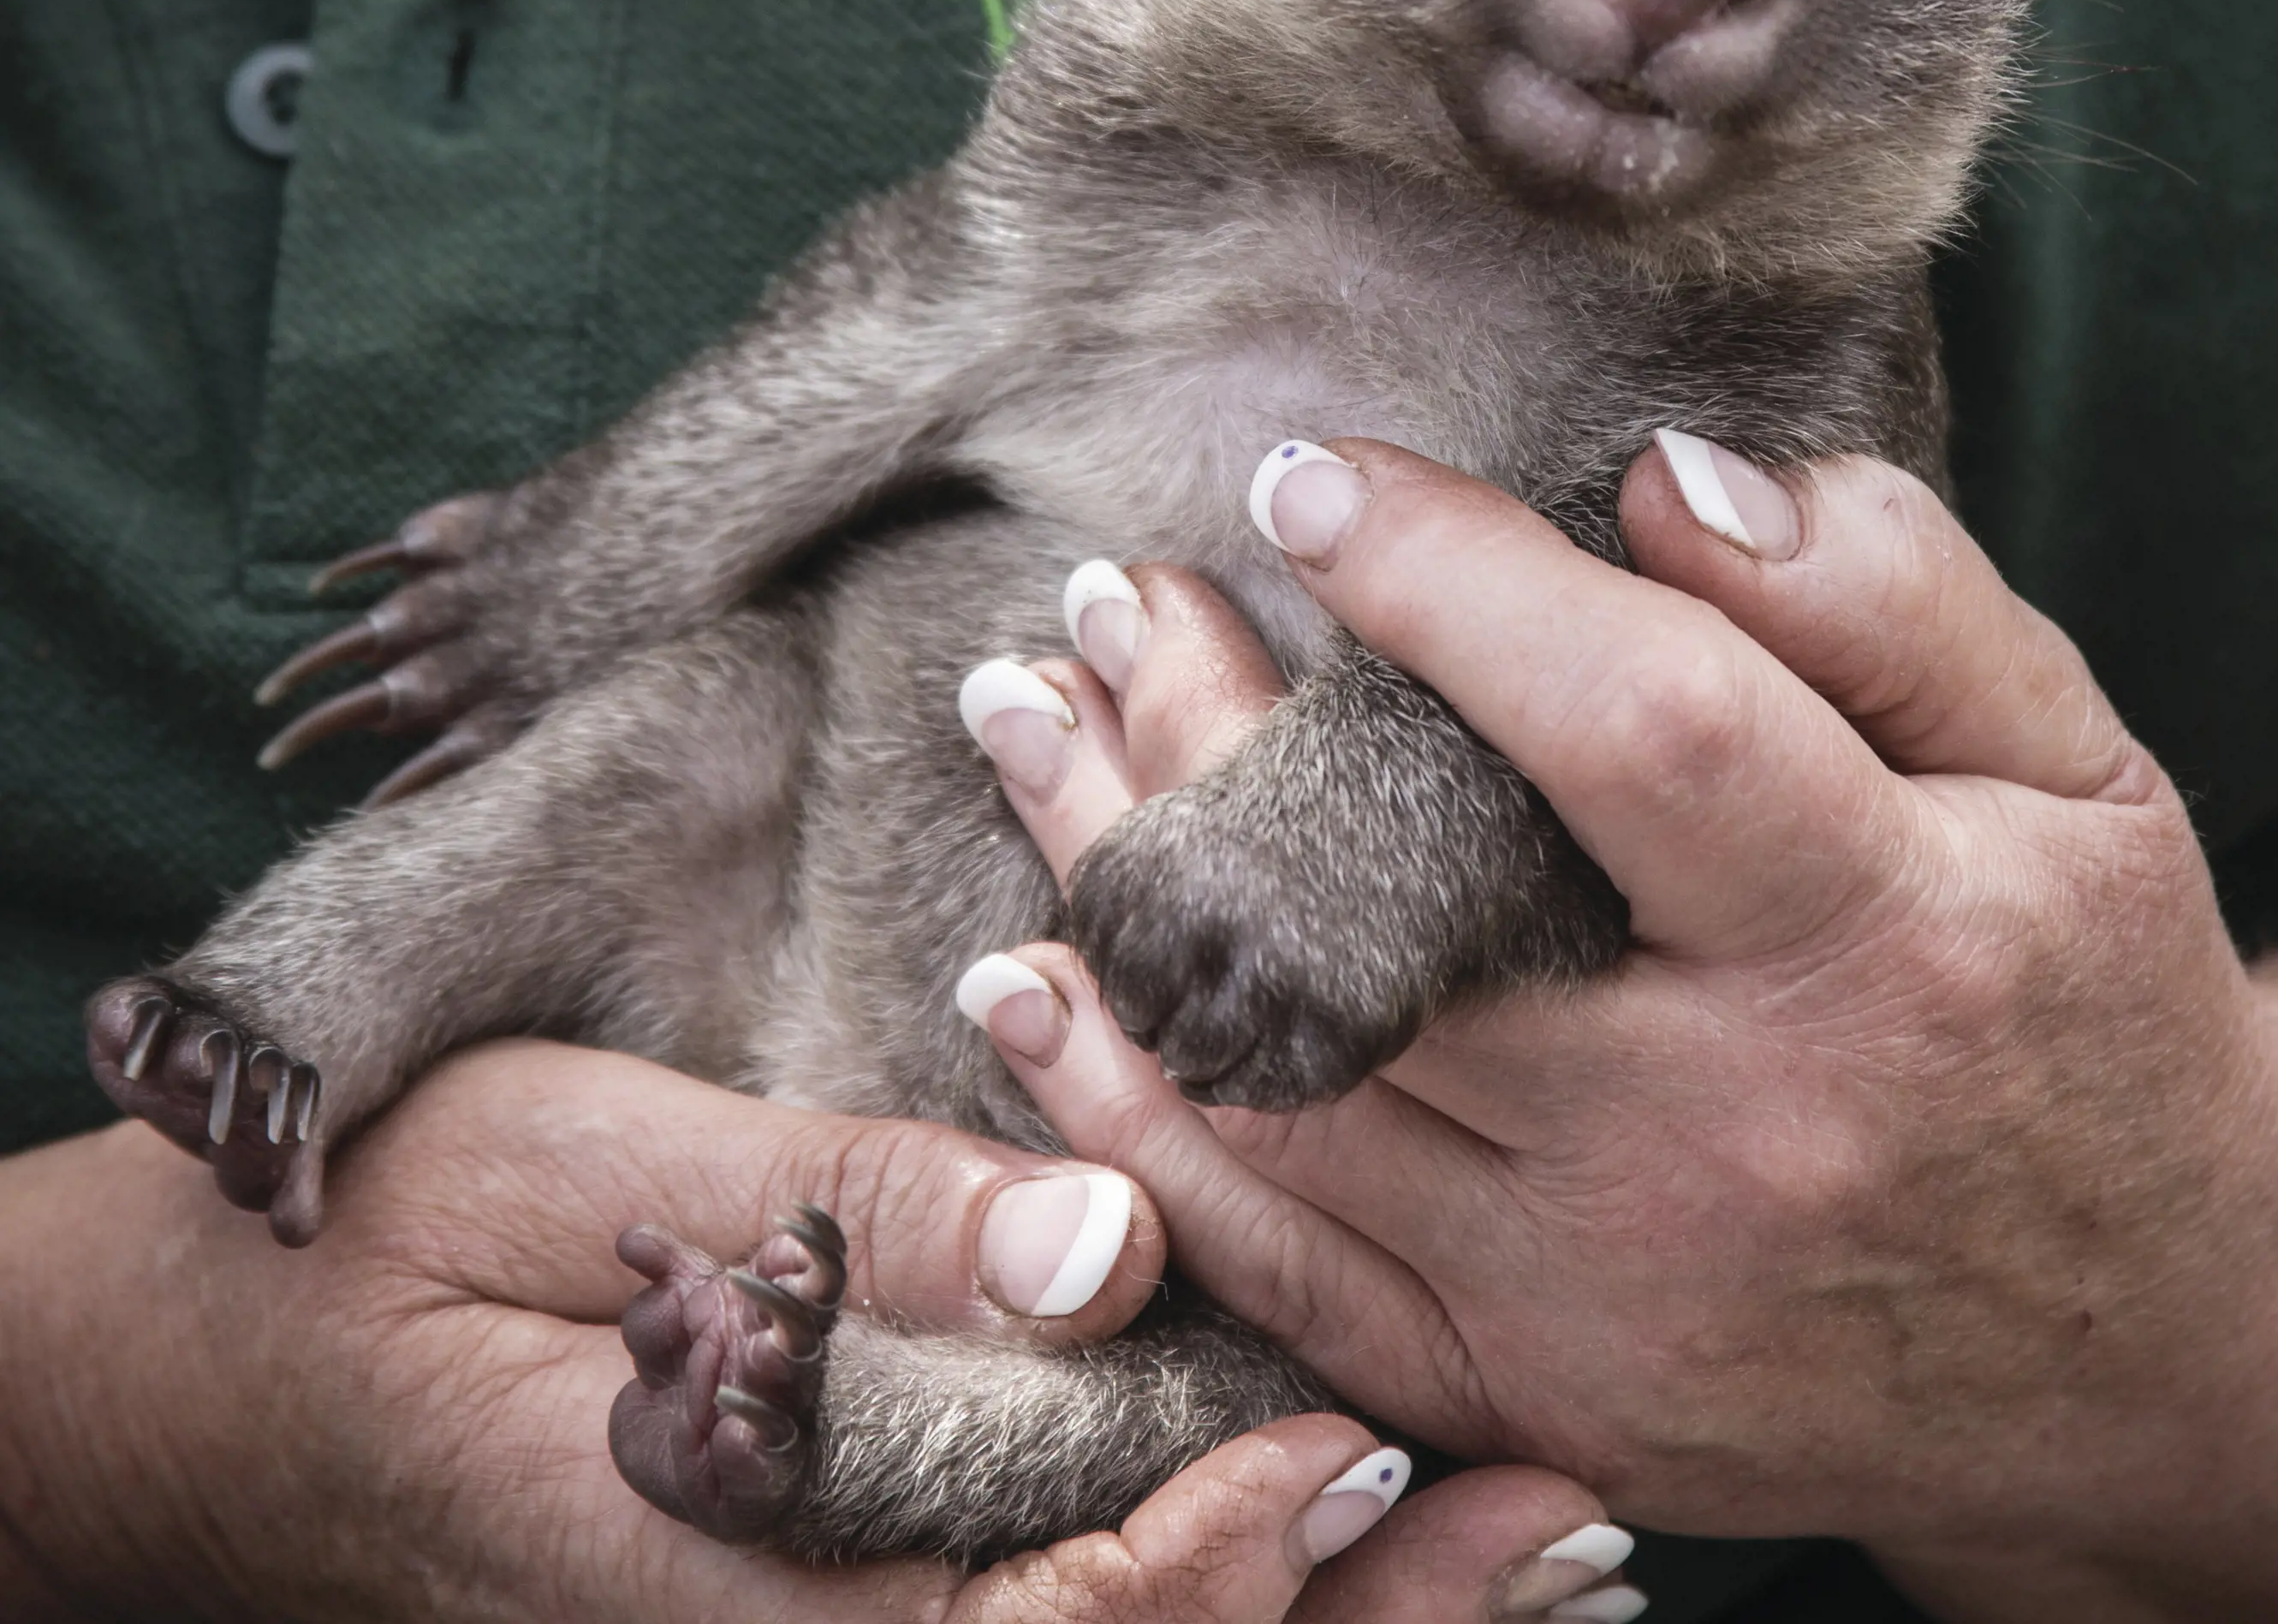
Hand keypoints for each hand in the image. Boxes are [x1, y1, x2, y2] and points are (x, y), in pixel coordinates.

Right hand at [0, 1038, 1608, 1621]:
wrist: (238, 1369)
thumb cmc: (394, 1242)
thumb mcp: (583, 1169)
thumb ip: (831, 1214)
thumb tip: (1100, 1241)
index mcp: (745, 1561)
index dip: (1209, 1558)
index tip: (1355, 1442)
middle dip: (1349, 1615)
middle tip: (1567, 1529)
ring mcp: (832, 1612)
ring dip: (1332, 1608)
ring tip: (1539, 1537)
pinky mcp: (844, 1565)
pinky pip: (1061, 1602)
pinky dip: (1228, 1567)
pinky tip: (1354, 1505)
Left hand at [960, 441, 2277, 1623]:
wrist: (2135, 1340)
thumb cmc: (2078, 999)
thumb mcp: (2071, 765)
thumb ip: (1887, 600)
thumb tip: (1660, 483)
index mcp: (1888, 940)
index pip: (1638, 727)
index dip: (1449, 579)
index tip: (1308, 480)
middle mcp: (1729, 1135)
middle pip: (1397, 916)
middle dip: (1208, 730)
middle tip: (1109, 596)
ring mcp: (1606, 1293)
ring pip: (1292, 1077)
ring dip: (1124, 885)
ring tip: (1029, 721)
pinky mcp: (1530, 1390)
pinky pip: (1281, 1258)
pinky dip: (1130, 1117)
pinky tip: (1031, 984)